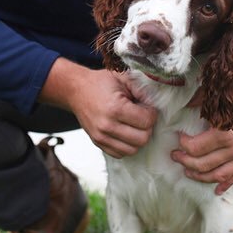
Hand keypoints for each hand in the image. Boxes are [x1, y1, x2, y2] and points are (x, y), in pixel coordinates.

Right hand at [39, 58, 156, 157]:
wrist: (76, 89)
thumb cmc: (102, 82)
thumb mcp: (123, 78)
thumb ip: (141, 89)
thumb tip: (157, 104)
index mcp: (115, 108)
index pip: (146, 121)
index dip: (152, 114)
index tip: (147, 107)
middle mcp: (107, 126)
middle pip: (142, 139)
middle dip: (147, 127)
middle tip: (142, 116)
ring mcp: (101, 137)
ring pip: (133, 150)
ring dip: (138, 138)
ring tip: (133, 124)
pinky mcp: (98, 143)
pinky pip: (121, 154)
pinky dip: (127, 145)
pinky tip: (125, 131)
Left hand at [171, 77, 232, 194]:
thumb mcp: (224, 94)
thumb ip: (203, 100)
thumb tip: (187, 105)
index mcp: (225, 133)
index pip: (196, 147)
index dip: (183, 144)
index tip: (178, 136)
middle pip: (203, 164)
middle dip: (185, 162)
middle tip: (174, 155)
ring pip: (217, 175)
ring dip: (200, 176)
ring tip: (187, 172)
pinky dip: (225, 184)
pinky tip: (216, 190)